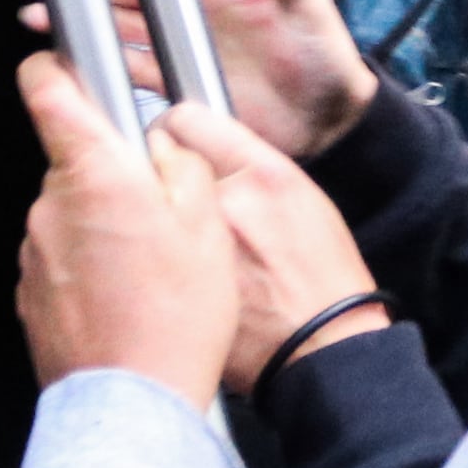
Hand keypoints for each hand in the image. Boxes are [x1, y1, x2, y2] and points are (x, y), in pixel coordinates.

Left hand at [11, 54, 232, 403]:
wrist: (135, 405)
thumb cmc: (177, 317)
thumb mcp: (207, 224)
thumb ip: (181, 163)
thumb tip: (160, 142)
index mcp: (93, 171)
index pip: (45, 87)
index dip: (54, 65)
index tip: (70, 65)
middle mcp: (50, 204)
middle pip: (73, 159)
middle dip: (111, 172)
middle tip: (159, 209)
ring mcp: (34, 252)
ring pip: (71, 212)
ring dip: (103, 224)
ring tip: (149, 267)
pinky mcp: (31, 294)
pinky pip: (63, 259)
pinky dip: (91, 267)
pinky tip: (127, 298)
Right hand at [18, 0, 377, 157]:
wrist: (331, 121)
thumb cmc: (327, 59)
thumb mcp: (312, 10)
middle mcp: (192, 11)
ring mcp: (183, 47)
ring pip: (118, 28)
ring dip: (80, 21)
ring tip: (37, 16)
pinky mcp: (181, 83)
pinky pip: (132, 67)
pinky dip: (101, 62)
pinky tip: (74, 59)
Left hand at [160, 106, 386, 393]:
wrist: (324, 349)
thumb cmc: (322, 277)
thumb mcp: (300, 195)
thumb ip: (247, 161)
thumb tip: (200, 141)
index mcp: (259, 173)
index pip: (186, 118)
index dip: (174, 128)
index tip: (171, 139)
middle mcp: (224, 203)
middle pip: (156, 161)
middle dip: (159, 172)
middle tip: (172, 192)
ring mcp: (195, 249)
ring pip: (144, 208)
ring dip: (150, 215)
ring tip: (173, 239)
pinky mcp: (175, 286)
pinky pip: (144, 253)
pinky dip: (148, 258)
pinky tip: (173, 276)